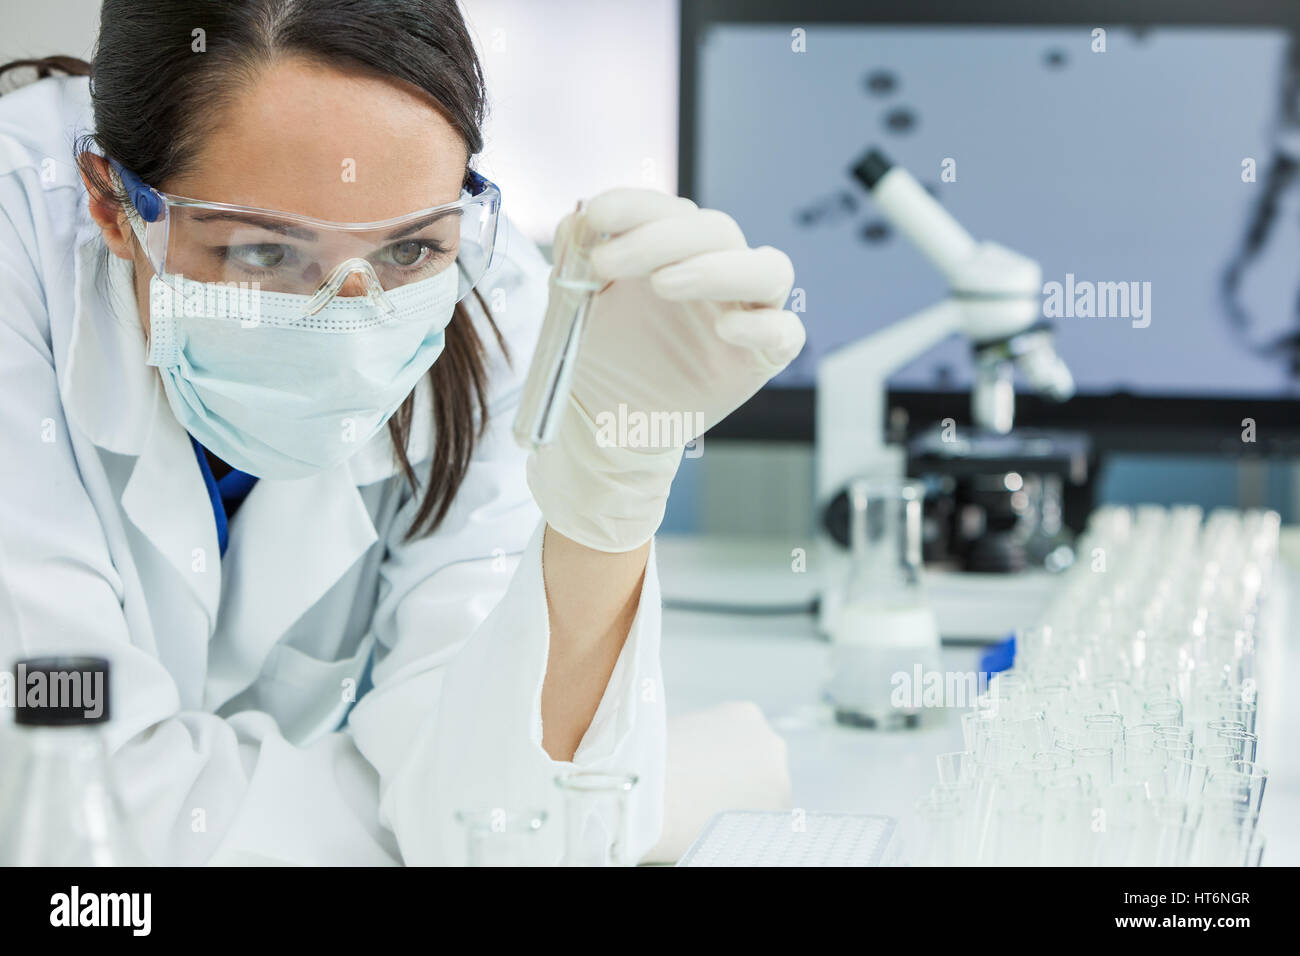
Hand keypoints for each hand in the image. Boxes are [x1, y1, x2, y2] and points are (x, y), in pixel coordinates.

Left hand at [527, 188, 804, 551]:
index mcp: (677, 247)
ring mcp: (746, 311)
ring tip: (662, 284)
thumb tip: (579, 218)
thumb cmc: (600, 349)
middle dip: (661, 239)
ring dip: (718, 268)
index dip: (636, 206)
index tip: (597, 215)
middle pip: (719, 231)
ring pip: (769, 269)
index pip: (671, 210)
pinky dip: (762, 325)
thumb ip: (575, 256)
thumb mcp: (576, 300)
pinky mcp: (762, 358)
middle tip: (606, 263)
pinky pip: (786, 332)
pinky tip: (724, 328)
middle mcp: (719, 270)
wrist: (605, 415)